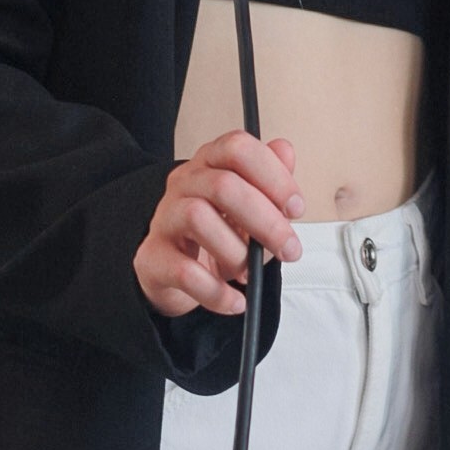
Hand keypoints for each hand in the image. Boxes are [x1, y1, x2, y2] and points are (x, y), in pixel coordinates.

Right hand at [134, 133, 304, 316]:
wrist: (175, 271)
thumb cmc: (220, 231)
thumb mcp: (252, 204)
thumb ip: (271, 179)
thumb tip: (285, 151)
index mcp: (210, 162)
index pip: (238, 148)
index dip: (273, 176)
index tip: (296, 208)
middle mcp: (184, 183)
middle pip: (223, 185)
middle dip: (266, 220)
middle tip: (289, 248)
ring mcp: (164, 218)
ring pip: (198, 218)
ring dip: (236, 253)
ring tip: (249, 272)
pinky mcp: (153, 257)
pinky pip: (184, 272)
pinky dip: (217, 291)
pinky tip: (235, 301)